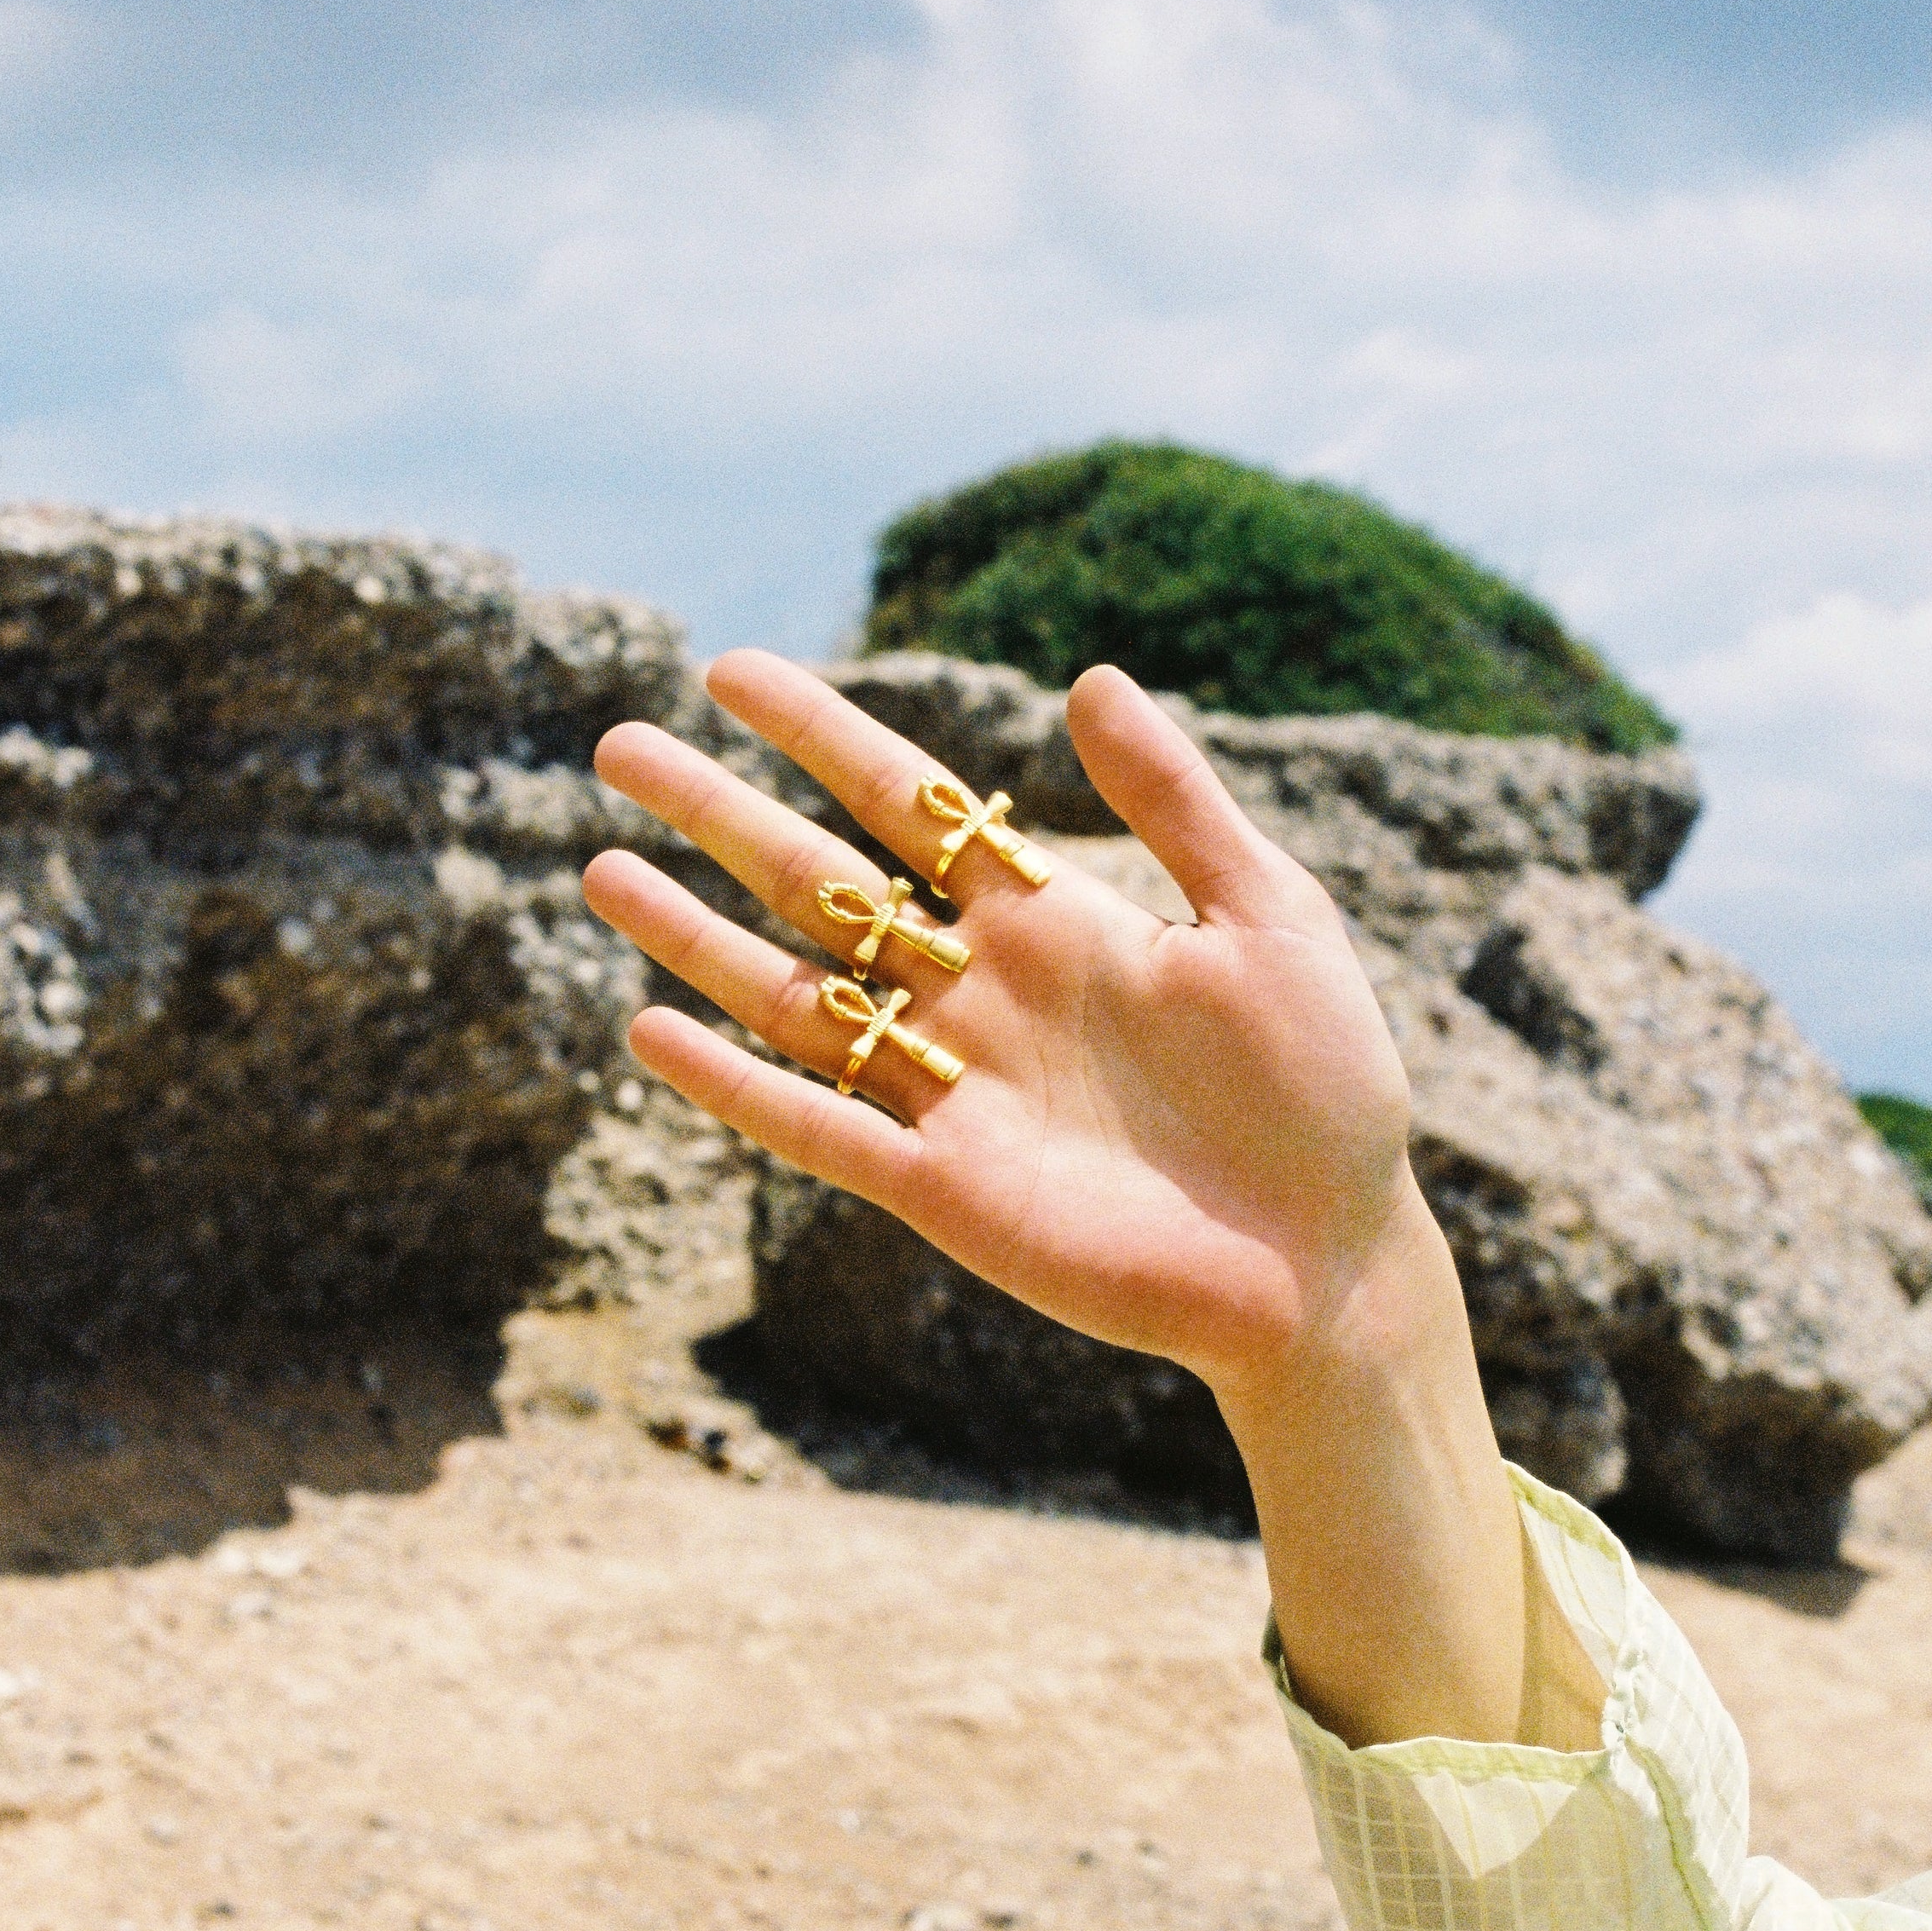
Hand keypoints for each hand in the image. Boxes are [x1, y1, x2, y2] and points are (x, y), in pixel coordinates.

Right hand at [582, 650, 1528, 1746]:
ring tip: (601, 869)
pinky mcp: (944, 1189)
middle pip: (820, 885)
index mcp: (1052, 920)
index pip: (907, 804)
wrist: (1330, 1258)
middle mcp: (980, 996)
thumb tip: (1088, 678)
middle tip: (620, 747)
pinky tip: (652, 1030)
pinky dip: (734, 1085)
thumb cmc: (1324, 1090)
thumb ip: (1176, 803)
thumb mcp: (1269, 917)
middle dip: (719, 816)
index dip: (819, 735)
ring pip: (793, 998)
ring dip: (697, 937)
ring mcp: (953, 1092)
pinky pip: (818, 1127)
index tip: (732, 672)